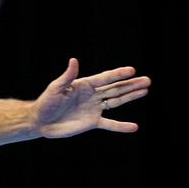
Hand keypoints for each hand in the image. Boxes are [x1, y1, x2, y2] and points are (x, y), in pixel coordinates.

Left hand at [33, 58, 151, 137]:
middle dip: (131, 84)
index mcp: (85, 84)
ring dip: (131, 96)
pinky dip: (121, 126)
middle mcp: (93, 95)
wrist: (41, 121)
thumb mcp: (56, 88)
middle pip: (116, 88)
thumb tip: (74, 60)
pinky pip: (110, 123)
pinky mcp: (92, 122)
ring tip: (145, 90)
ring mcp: (94, 108)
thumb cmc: (46, 102)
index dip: (118, 74)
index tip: (132, 70)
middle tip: (147, 80)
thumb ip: (67, 76)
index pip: (105, 78)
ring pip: (117, 101)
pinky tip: (134, 127)